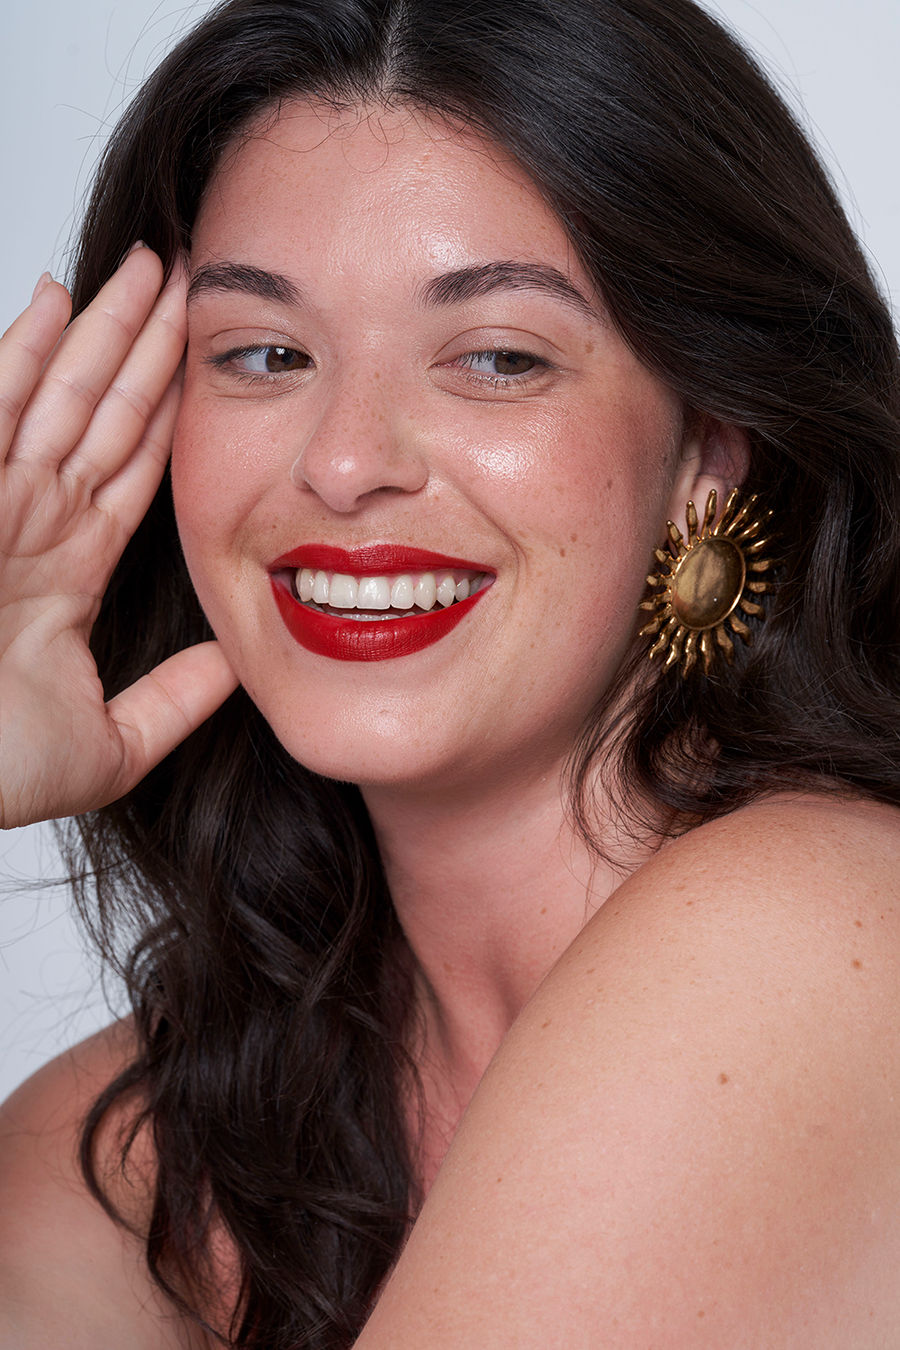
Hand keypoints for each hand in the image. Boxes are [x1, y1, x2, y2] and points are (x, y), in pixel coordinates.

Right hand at [0, 246, 238, 828]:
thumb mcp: (113, 741)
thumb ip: (176, 700)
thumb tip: (243, 668)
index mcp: (70, 569)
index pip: (135, 470)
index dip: (174, 414)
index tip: (215, 364)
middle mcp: (33, 522)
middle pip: (107, 414)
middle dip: (148, 347)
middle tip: (190, 279)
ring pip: (62, 395)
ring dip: (105, 329)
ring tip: (148, 265)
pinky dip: (21, 353)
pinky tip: (55, 297)